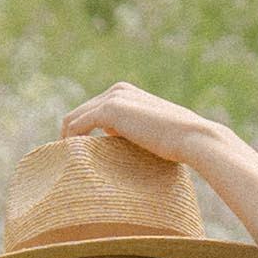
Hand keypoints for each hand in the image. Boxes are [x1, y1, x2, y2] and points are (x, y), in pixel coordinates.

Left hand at [60, 82, 224, 168]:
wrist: (193, 138)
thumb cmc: (178, 144)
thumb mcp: (149, 136)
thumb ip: (130, 135)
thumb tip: (113, 148)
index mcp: (125, 93)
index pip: (91, 112)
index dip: (79, 134)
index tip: (75, 158)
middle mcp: (116, 90)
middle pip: (77, 114)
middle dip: (68, 138)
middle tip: (64, 165)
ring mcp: (113, 97)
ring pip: (73, 120)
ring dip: (65, 143)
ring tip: (65, 167)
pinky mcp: (110, 110)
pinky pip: (77, 127)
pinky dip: (69, 144)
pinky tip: (71, 162)